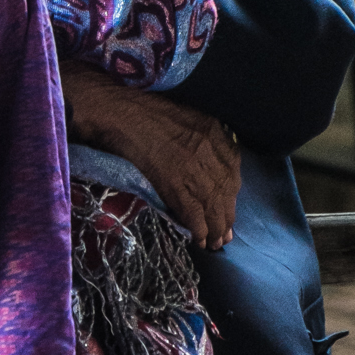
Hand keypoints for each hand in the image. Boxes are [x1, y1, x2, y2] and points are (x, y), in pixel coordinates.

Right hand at [60, 61, 239, 249]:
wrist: (120, 114)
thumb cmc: (145, 112)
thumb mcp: (187, 118)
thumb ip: (203, 139)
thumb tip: (208, 166)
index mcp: (214, 131)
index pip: (233, 169)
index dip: (232, 194)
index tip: (229, 208)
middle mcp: (209, 149)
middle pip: (226, 190)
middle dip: (227, 215)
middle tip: (225, 235)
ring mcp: (193, 166)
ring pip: (212, 203)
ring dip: (215, 227)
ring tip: (213, 242)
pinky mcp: (175, 181)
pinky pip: (193, 210)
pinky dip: (198, 227)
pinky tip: (199, 238)